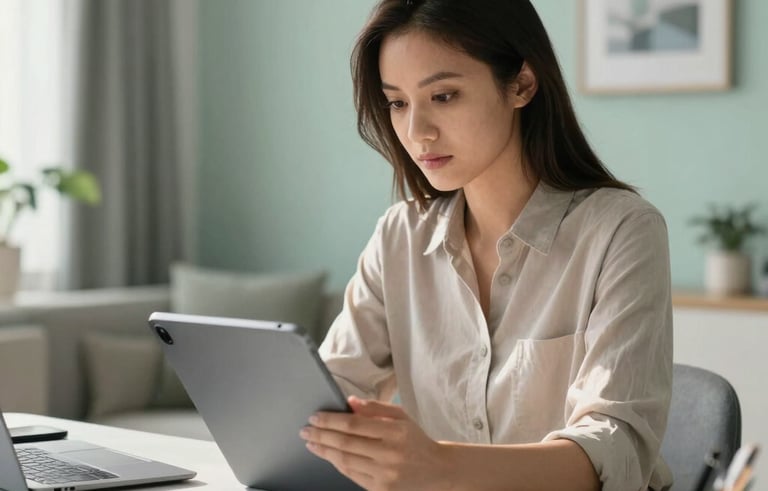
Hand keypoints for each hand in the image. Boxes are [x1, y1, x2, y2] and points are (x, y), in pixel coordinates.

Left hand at [300, 396, 450, 490]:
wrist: (438, 471)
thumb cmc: (416, 440)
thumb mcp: (401, 417)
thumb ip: (375, 408)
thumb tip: (348, 402)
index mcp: (395, 432)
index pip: (353, 425)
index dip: (330, 421)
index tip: (314, 417)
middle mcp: (389, 454)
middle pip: (345, 443)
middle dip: (321, 435)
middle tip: (305, 430)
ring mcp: (385, 474)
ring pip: (345, 461)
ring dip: (324, 451)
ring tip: (311, 443)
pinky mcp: (382, 489)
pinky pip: (352, 475)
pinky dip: (337, 464)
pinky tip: (328, 455)